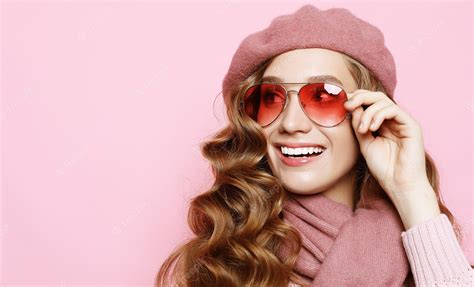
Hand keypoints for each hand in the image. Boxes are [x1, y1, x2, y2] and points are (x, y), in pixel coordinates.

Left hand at [343, 89, 431, 203]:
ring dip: (367, 112)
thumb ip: (358, 125)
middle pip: (376, 97)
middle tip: (347, 106)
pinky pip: (394, 110)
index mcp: (382, 123)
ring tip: (362, 130)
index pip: (369, 102)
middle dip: (359, 98)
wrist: (399, 185)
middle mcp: (393, 119)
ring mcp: (403, 121)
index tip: (342, 104)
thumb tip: (351, 107)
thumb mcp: (364, 143)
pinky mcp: (412, 125)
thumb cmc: (384, 168)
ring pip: (383, 101)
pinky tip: (371, 128)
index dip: (356, 99)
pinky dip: (379, 115)